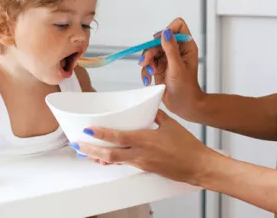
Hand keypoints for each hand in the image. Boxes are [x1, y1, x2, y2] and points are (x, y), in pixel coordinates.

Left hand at [74, 110, 213, 185]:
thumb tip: (148, 108)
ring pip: (115, 161)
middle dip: (91, 150)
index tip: (88, 129)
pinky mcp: (145, 169)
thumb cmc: (188, 146)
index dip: (101, 134)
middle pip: (110, 154)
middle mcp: (141, 154)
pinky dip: (112, 161)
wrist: (198, 166)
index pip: (118, 137)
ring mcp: (142, 163)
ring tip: (85, 152)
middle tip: (78, 145)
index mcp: (146, 139)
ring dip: (98, 156)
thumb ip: (156, 116)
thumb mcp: (171, 125)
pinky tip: (105, 160)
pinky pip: (124, 164)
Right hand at [139, 18, 203, 119]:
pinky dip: (146, 70)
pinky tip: (148, 80)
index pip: (177, 26)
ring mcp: (167, 58)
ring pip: (151, 51)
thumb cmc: (186, 88)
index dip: (167, 31)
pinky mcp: (159, 67)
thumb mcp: (177, 67)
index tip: (160, 42)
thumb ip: (171, 49)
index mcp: (186, 46)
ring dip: (147, 61)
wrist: (183, 106)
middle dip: (151, 50)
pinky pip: (148, 63)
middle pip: (159, 39)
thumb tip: (166, 32)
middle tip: (147, 61)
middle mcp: (177, 50)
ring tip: (149, 73)